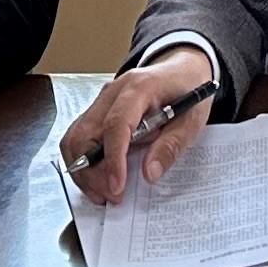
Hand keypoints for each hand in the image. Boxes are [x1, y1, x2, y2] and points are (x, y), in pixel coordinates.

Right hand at [57, 48, 214, 207]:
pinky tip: (99, 178)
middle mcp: (113, 92)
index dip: (113, 158)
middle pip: (86, 133)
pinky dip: (83, 163)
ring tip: (104, 193)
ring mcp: (101, 101)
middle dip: (93, 172)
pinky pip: (78, 138)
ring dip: (84, 171)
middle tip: (112, 197)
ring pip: (75, 138)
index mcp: (139, 87)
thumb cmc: (188, 90)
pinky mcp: (97, 111)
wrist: (182, 68)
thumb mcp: (193, 119)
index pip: (116, 124)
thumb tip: (149, 173)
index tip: (117, 186)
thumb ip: (171, 145)